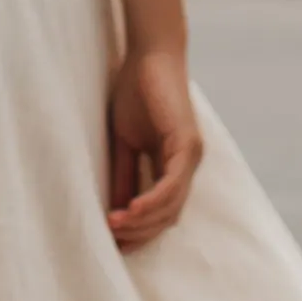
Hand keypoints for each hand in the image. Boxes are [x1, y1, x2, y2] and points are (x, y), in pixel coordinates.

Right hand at [105, 43, 202, 248]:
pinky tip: (131, 211)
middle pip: (168, 217)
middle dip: (140, 234)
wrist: (150, 55)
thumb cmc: (136, 92)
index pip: (162, 212)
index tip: (114, 245)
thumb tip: (117, 210)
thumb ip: (125, 175)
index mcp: (174, 166)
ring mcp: (191, 156)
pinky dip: (152, 201)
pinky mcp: (187, 144)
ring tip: (113, 227)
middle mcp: (188, 166)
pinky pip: (172, 184)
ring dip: (143, 222)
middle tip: (110, 241)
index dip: (140, 232)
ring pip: (172, 206)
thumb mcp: (125, 143)